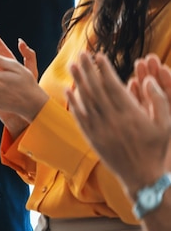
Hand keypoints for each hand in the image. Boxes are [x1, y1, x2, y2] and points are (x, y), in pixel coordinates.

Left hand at [67, 53, 170, 195]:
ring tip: (71, 65)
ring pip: (84, 100)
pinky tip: (68, 90)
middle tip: (80, 53)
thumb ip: (158, 100)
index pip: (113, 85)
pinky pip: (79, 116)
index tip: (98, 55)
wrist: (141, 176)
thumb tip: (146, 80)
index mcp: (130, 114)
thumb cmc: (155, 149)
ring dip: (77, 81)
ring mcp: (99, 129)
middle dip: (87, 69)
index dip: (104, 69)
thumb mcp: (166, 124)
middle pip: (95, 89)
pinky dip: (73, 102)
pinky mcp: (91, 138)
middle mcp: (111, 120)